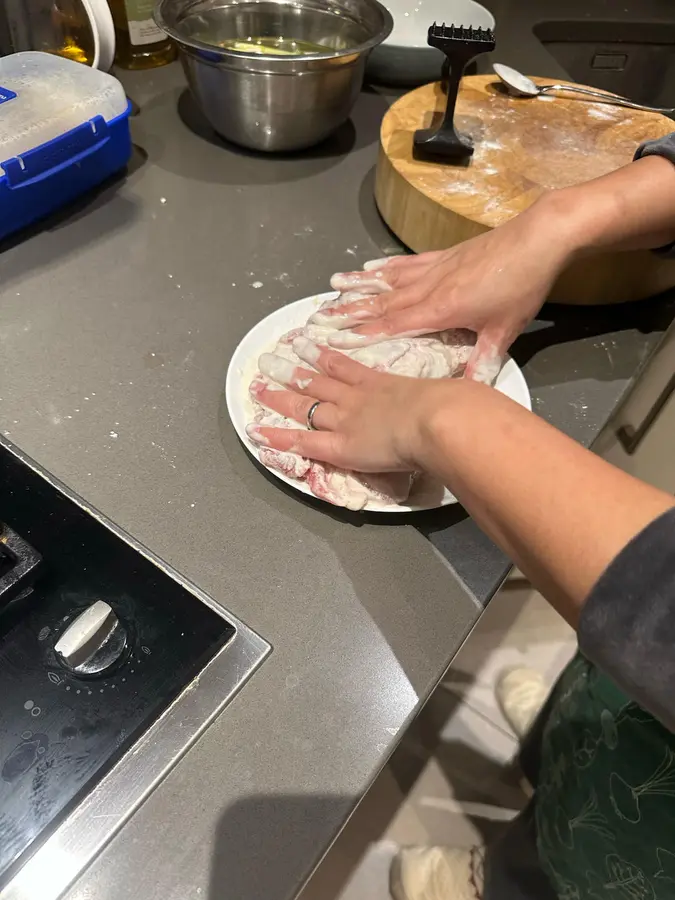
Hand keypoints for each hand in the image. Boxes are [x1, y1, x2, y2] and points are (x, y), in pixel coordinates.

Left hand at [246, 337, 459, 471]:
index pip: (346, 368)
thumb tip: (465, 404)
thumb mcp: (449, 393)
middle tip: (270, 361)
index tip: (306, 345)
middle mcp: (358, 398)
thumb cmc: (452, 405)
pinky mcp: (339, 444)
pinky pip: (302, 441)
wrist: (441, 418)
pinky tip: (257, 432)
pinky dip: (278, 437)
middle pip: (318, 382)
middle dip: (292, 371)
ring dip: (279, 396)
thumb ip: (448, 397)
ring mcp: (346, 418)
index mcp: (383, 384)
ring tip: (257, 386)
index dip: (324, 358)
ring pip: (305, 404)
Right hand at [319, 197, 576, 381]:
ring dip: (359, 286)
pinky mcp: (444, 255)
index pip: (393, 325)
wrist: (539, 237)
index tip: (333, 340)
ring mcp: (435, 268)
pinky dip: (385, 267)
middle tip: (318, 317)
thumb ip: (483, 360)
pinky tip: (370, 267)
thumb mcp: (505, 330)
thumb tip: (469, 392)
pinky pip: (406, 263)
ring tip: (332, 289)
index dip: (362, 333)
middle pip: (381, 302)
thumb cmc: (523, 285)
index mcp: (441, 309)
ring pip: (388, 281)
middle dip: (349, 311)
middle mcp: (430, 287)